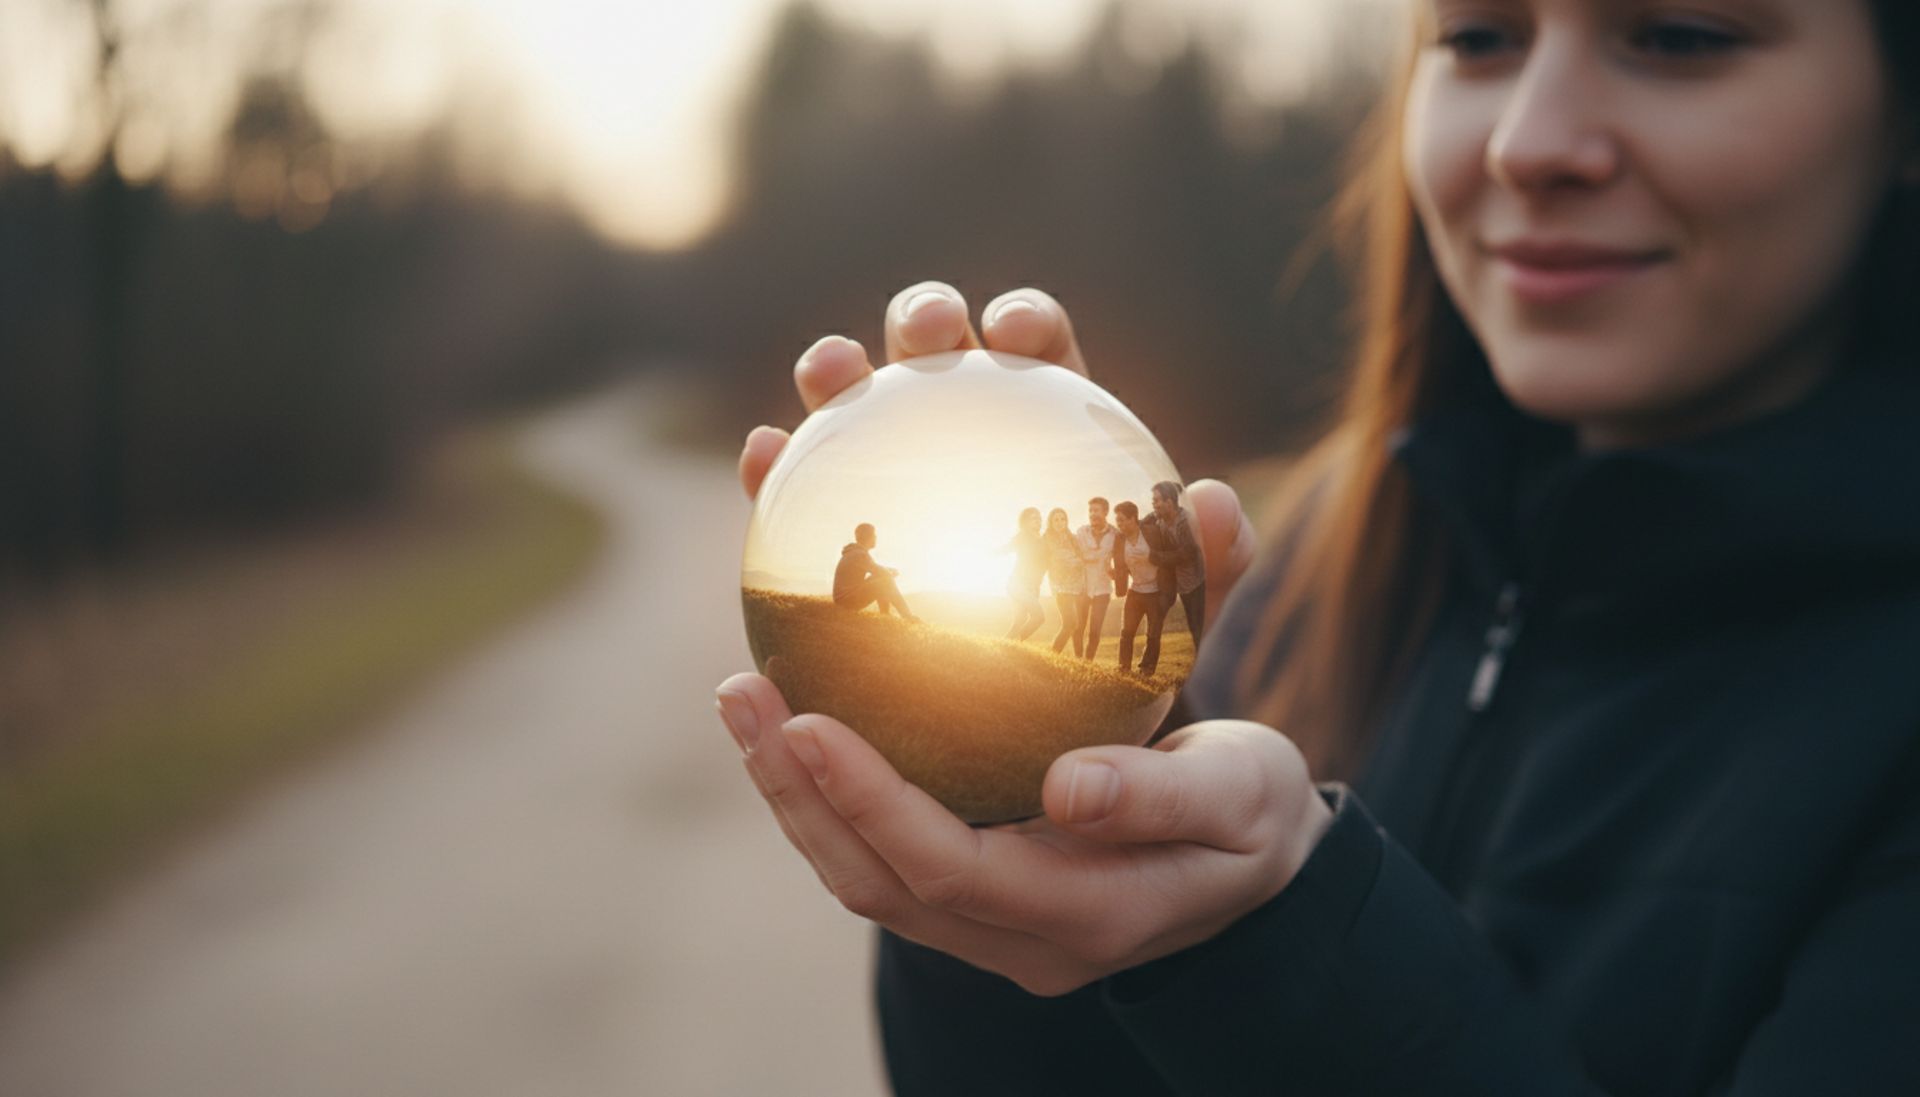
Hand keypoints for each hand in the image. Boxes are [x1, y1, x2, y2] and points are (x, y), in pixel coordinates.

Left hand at [714, 671, 1334, 996]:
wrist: (1259, 870)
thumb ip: (1167, 791)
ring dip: (794, 795)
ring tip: (744, 698)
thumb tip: (1071, 786)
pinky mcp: (976, 898)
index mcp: (1088, 915)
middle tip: (743, 690)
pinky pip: (882, 857)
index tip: (807, 720)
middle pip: (877, 880)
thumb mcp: (1243, 795)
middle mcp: (1022, 939)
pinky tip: (794, 723)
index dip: (869, 802)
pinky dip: (829, 797)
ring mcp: (992, 928)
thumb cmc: (1254, 814)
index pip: (946, 867)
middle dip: (797, 791)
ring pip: (866, 877)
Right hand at [736, 281, 1258, 625]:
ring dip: (837, 371)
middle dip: (926, 320)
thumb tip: (1219, 503)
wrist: (1036, 706)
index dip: (1027, 323)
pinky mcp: (830, 522)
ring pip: (857, 404)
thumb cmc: (1108, 638)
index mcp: (1045, 423)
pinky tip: (760, 459)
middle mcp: (963, 428)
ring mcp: (890, 469)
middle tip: (927, 336)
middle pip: (940, 349)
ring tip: (827, 373)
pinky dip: (776, 462)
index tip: (1020, 333)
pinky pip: (798, 487)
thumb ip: (1204, 562)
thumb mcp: (1171, 609)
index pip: (1038, 350)